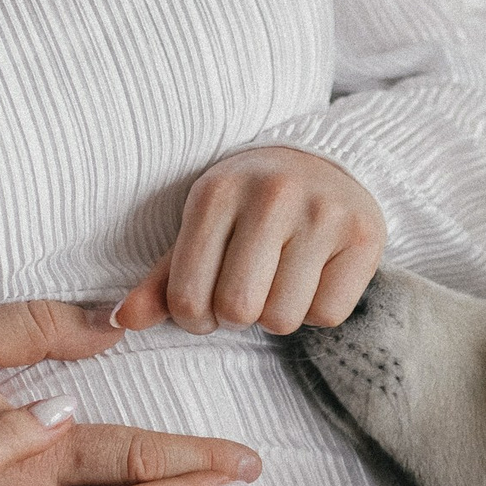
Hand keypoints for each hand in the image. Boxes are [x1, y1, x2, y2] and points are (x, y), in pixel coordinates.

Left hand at [114, 147, 385, 335]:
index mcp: (219, 191)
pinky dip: (316, 310)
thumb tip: (121, 321)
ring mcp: (324, 212)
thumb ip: (163, 280)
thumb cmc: (250, 208)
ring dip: (277, 316)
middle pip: (239, 309)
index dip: (194, 317)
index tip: (206, 305)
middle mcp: (273, 194)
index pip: (188, 295)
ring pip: (283, 318)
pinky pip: (328, 315)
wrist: (325, 164)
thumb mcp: (202, 230)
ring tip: (279, 283)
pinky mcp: (364, 235)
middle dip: (237, 316)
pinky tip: (313, 279)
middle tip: (247, 294)